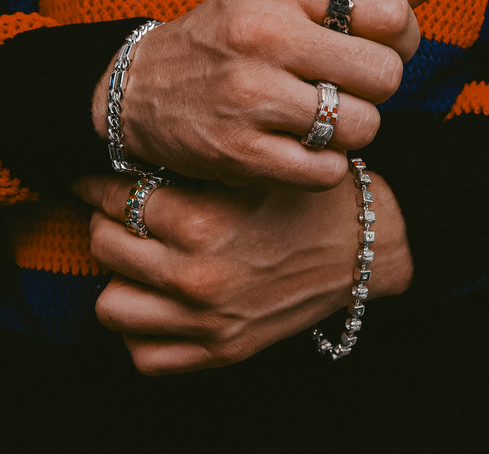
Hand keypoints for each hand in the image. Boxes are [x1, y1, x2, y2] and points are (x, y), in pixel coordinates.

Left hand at [73, 170, 411, 373]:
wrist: (360, 248)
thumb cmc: (308, 200)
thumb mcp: (251, 170)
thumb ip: (189, 170)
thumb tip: (129, 167)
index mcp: (202, 223)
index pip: (119, 199)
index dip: (99, 185)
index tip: (93, 181)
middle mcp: (197, 278)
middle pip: (106, 246)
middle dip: (106, 222)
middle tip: (119, 212)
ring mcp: (208, 322)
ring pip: (111, 306)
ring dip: (117, 277)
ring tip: (135, 257)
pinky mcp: (222, 352)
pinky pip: (145, 355)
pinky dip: (140, 330)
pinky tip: (156, 301)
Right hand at [93, 0, 447, 188]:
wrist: (142, 88)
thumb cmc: (225, 39)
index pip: (388, 12)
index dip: (399, 37)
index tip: (373, 47)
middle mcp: (262, 36)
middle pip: (383, 75)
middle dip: (374, 88)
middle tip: (344, 87)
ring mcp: (248, 96)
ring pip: (360, 127)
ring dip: (350, 130)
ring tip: (319, 119)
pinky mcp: (239, 151)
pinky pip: (326, 170)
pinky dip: (326, 166)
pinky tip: (303, 150)